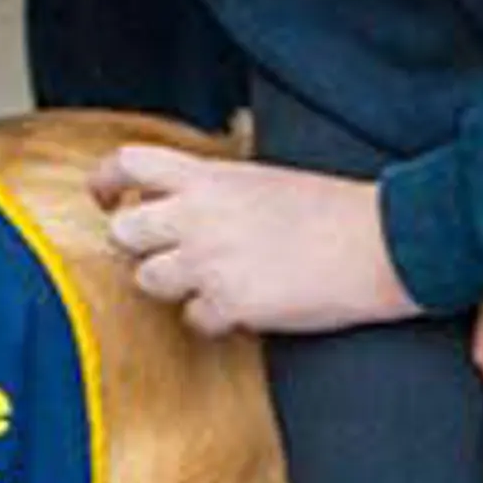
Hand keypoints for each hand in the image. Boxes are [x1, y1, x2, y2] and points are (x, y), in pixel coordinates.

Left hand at [93, 145, 415, 337]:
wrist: (377, 243)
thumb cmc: (329, 209)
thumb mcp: (259, 179)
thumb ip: (211, 188)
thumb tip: (180, 202)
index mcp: (208, 176)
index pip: (128, 163)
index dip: (105, 181)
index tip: (105, 198)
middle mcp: (198, 216)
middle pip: (123, 231)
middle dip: (136, 246)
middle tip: (160, 253)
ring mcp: (210, 262)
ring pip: (146, 280)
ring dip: (170, 285)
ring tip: (209, 280)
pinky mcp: (230, 304)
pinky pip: (192, 319)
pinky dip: (212, 318)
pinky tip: (241, 306)